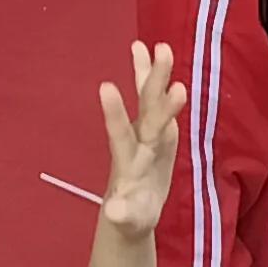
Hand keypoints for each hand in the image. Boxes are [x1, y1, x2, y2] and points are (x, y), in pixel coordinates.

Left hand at [91, 41, 184, 242]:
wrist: (132, 209)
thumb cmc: (130, 217)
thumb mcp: (129, 221)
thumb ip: (124, 214)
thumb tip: (115, 212)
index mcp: (128, 161)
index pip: (121, 134)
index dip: (114, 113)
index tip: (105, 86)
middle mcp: (137, 141)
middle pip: (147, 109)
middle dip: (153, 82)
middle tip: (162, 49)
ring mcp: (148, 134)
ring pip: (152, 101)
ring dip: (156, 75)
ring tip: (161, 46)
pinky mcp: (160, 134)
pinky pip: (160, 104)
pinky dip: (159, 83)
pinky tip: (156, 55)